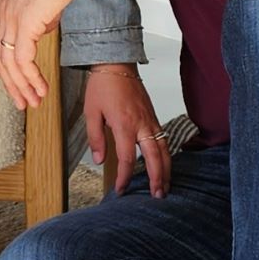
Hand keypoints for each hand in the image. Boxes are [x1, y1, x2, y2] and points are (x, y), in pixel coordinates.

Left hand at [0, 0, 91, 108]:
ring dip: (22, 86)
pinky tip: (40, 87)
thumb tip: (42, 29)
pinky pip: (23, 60)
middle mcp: (3, 7)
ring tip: (33, 100)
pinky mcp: (25, 23)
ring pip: (9, 62)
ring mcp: (11, 15)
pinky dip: (31, 78)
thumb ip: (38, 13)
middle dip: (8, 82)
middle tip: (19, 100)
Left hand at [84, 66, 169, 197]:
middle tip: (157, 196)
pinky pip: (164, 139)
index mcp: (124, 124)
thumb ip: (96, 138)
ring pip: (164, 149)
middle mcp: (141, 124)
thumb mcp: (91, 112)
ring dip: (166, 169)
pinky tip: (164, 163)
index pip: (127, 159)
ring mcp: (150, 120)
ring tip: (165, 186)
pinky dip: (167, 154)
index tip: (120, 189)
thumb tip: (99, 160)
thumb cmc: (102, 85)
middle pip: (154, 157)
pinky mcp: (153, 115)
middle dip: (157, 178)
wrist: (116, 64)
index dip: (124, 177)